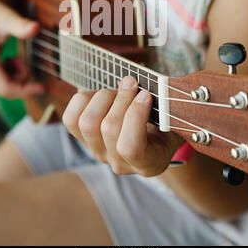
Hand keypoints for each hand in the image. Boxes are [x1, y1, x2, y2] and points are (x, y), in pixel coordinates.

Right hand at [0, 0, 43, 98]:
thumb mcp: (7, 17)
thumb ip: (21, 25)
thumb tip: (35, 28)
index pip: (5, 87)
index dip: (25, 90)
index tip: (42, 87)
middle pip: (6, 90)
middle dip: (22, 80)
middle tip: (24, 59)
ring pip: (4, 88)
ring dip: (17, 76)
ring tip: (17, 57)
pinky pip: (1, 83)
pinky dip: (12, 75)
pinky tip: (11, 59)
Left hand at [63, 75, 181, 176]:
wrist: (152, 135)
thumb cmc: (166, 124)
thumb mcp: (175, 121)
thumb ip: (167, 110)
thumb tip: (147, 90)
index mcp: (148, 163)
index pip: (130, 147)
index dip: (135, 115)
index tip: (146, 94)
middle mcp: (119, 163)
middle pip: (108, 128)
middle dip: (121, 98)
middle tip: (133, 83)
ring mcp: (99, 152)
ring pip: (87, 122)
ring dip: (104, 97)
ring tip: (118, 90)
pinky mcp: (82, 139)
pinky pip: (71, 118)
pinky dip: (84, 99)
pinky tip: (102, 95)